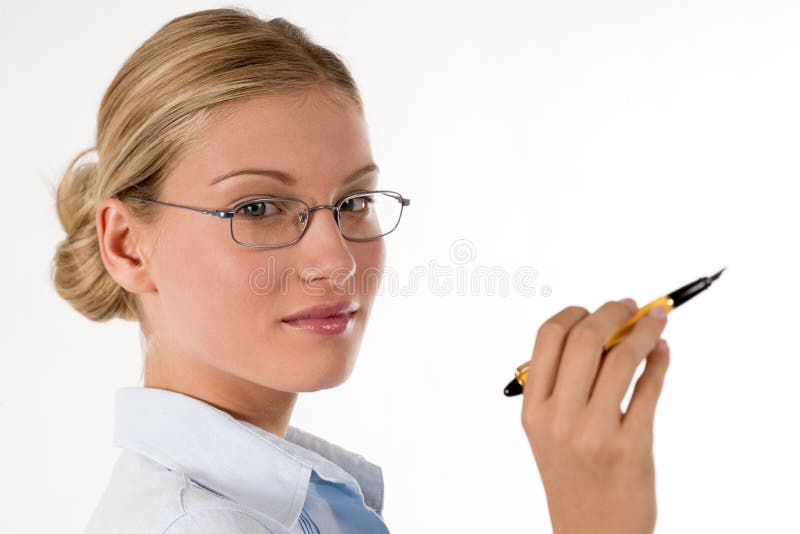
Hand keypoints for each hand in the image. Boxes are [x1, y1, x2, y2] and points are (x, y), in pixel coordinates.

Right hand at [520, 299, 669, 533]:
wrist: (592, 533)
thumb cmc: (573, 478)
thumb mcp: (549, 432)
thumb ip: (565, 384)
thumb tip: (606, 332)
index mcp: (534, 409)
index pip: (548, 338)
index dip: (575, 313)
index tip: (596, 309)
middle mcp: (560, 418)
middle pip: (586, 339)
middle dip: (613, 312)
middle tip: (631, 305)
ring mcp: (596, 432)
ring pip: (623, 358)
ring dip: (645, 330)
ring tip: (657, 322)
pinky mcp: (632, 446)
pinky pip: (650, 388)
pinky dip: (660, 361)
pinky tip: (663, 352)